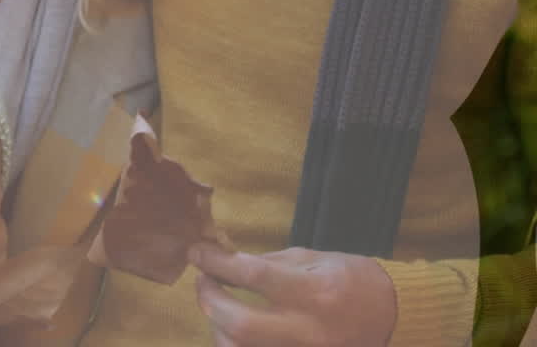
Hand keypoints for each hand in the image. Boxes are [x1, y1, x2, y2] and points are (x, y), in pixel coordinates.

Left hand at [189, 244, 396, 346]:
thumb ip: (268, 263)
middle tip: (203, 282)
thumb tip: (224, 261)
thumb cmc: (352, 279)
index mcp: (315, 292)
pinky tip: (232, 328)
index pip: (252, 275)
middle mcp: (309, 330)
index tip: (196, 252)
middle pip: (240, 324)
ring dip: (218, 326)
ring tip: (218, 306)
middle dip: (210, 301)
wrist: (394, 316)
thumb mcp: (314, 259)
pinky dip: (235, 344)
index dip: (216, 262)